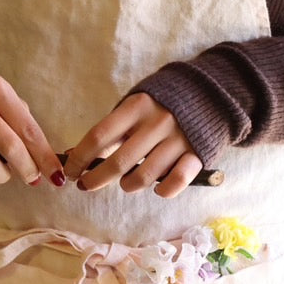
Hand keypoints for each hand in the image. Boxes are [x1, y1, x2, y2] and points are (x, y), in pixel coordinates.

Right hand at [0, 68, 62, 186]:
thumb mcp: (1, 95)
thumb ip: (21, 122)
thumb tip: (43, 162)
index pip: (27, 129)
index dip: (44, 156)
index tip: (55, 175)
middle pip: (9, 147)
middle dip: (27, 169)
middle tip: (31, 178)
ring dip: (2, 175)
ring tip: (4, 172)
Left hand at [63, 93, 201, 197]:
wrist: (213, 94)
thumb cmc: (161, 103)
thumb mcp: (134, 106)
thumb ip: (112, 129)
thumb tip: (74, 155)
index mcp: (136, 107)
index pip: (99, 136)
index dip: (79, 158)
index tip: (70, 171)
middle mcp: (157, 123)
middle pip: (118, 161)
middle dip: (96, 179)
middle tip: (86, 185)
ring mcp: (178, 139)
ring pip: (145, 176)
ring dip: (128, 185)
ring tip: (124, 183)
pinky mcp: (198, 154)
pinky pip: (177, 181)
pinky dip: (163, 190)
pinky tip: (156, 188)